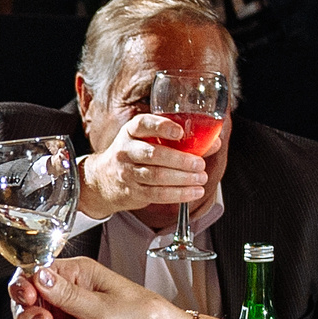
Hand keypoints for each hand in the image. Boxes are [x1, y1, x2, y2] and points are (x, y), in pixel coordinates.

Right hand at [9, 258, 189, 318]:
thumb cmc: (141, 317)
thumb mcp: (101, 304)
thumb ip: (65, 294)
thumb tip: (38, 276)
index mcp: (74, 276)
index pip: (34, 275)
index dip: (25, 287)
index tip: (28, 297)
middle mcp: (66, 298)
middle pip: (27, 306)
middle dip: (36, 318)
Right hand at [79, 114, 210, 220]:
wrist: (103, 179)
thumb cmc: (134, 155)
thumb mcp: (148, 140)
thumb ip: (179, 140)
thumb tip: (214, 142)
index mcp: (131, 131)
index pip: (143, 124)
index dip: (162, 127)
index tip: (180, 132)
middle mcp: (126, 150)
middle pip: (154, 154)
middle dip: (180, 160)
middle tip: (200, 164)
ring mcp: (126, 172)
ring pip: (157, 176)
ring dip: (183, 179)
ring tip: (201, 178)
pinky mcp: (131, 191)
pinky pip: (157, 194)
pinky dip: (179, 194)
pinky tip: (194, 192)